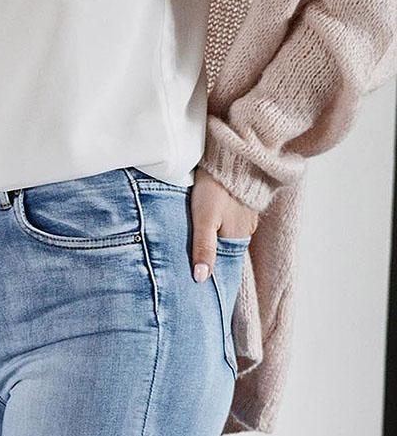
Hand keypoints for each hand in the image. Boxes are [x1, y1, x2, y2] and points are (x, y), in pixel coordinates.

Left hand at [190, 166, 258, 281]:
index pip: (224, 262)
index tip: (196, 276)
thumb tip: (201, 279)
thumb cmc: (215, 188)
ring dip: (215, 236)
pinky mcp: (242, 200)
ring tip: (196, 238)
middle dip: (211, 253)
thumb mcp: (204, 219)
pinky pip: (230, 218)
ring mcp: (246, 214)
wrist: (230, 156)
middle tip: (191, 258)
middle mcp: (246, 229)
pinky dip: (220, 221)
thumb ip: (204, 248)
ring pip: (227, 232)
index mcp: (237, 237)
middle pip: (225, 248)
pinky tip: (209, 217)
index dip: (210, 268)